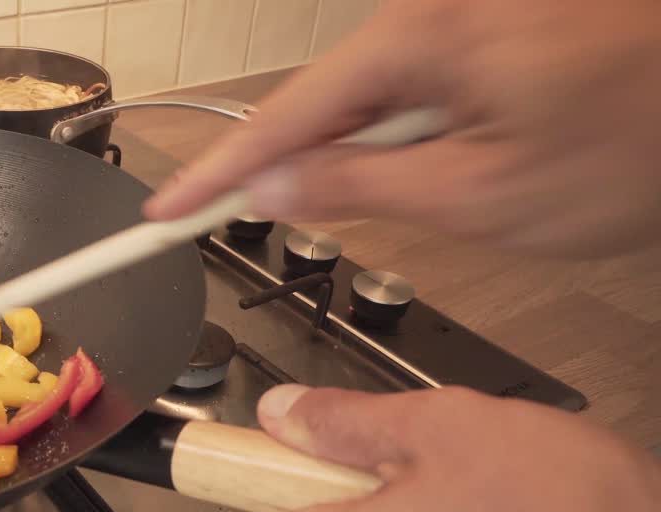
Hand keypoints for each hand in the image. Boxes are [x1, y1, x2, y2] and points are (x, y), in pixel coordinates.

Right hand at [144, 0, 660, 257]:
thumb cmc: (641, 142)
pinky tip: (460, 164)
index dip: (215, 176)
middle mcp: (433, 10)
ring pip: (373, 99)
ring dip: (374, 157)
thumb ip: (361, 190)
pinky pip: (419, 85)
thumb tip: (279, 189)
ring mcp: (463, 16)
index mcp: (421, 38)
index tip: (163, 212)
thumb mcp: (482, 196)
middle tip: (264, 226)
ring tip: (439, 194)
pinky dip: (410, 134)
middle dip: (297, 168)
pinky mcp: (490, 31)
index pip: (281, 119)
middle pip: (321, 101)